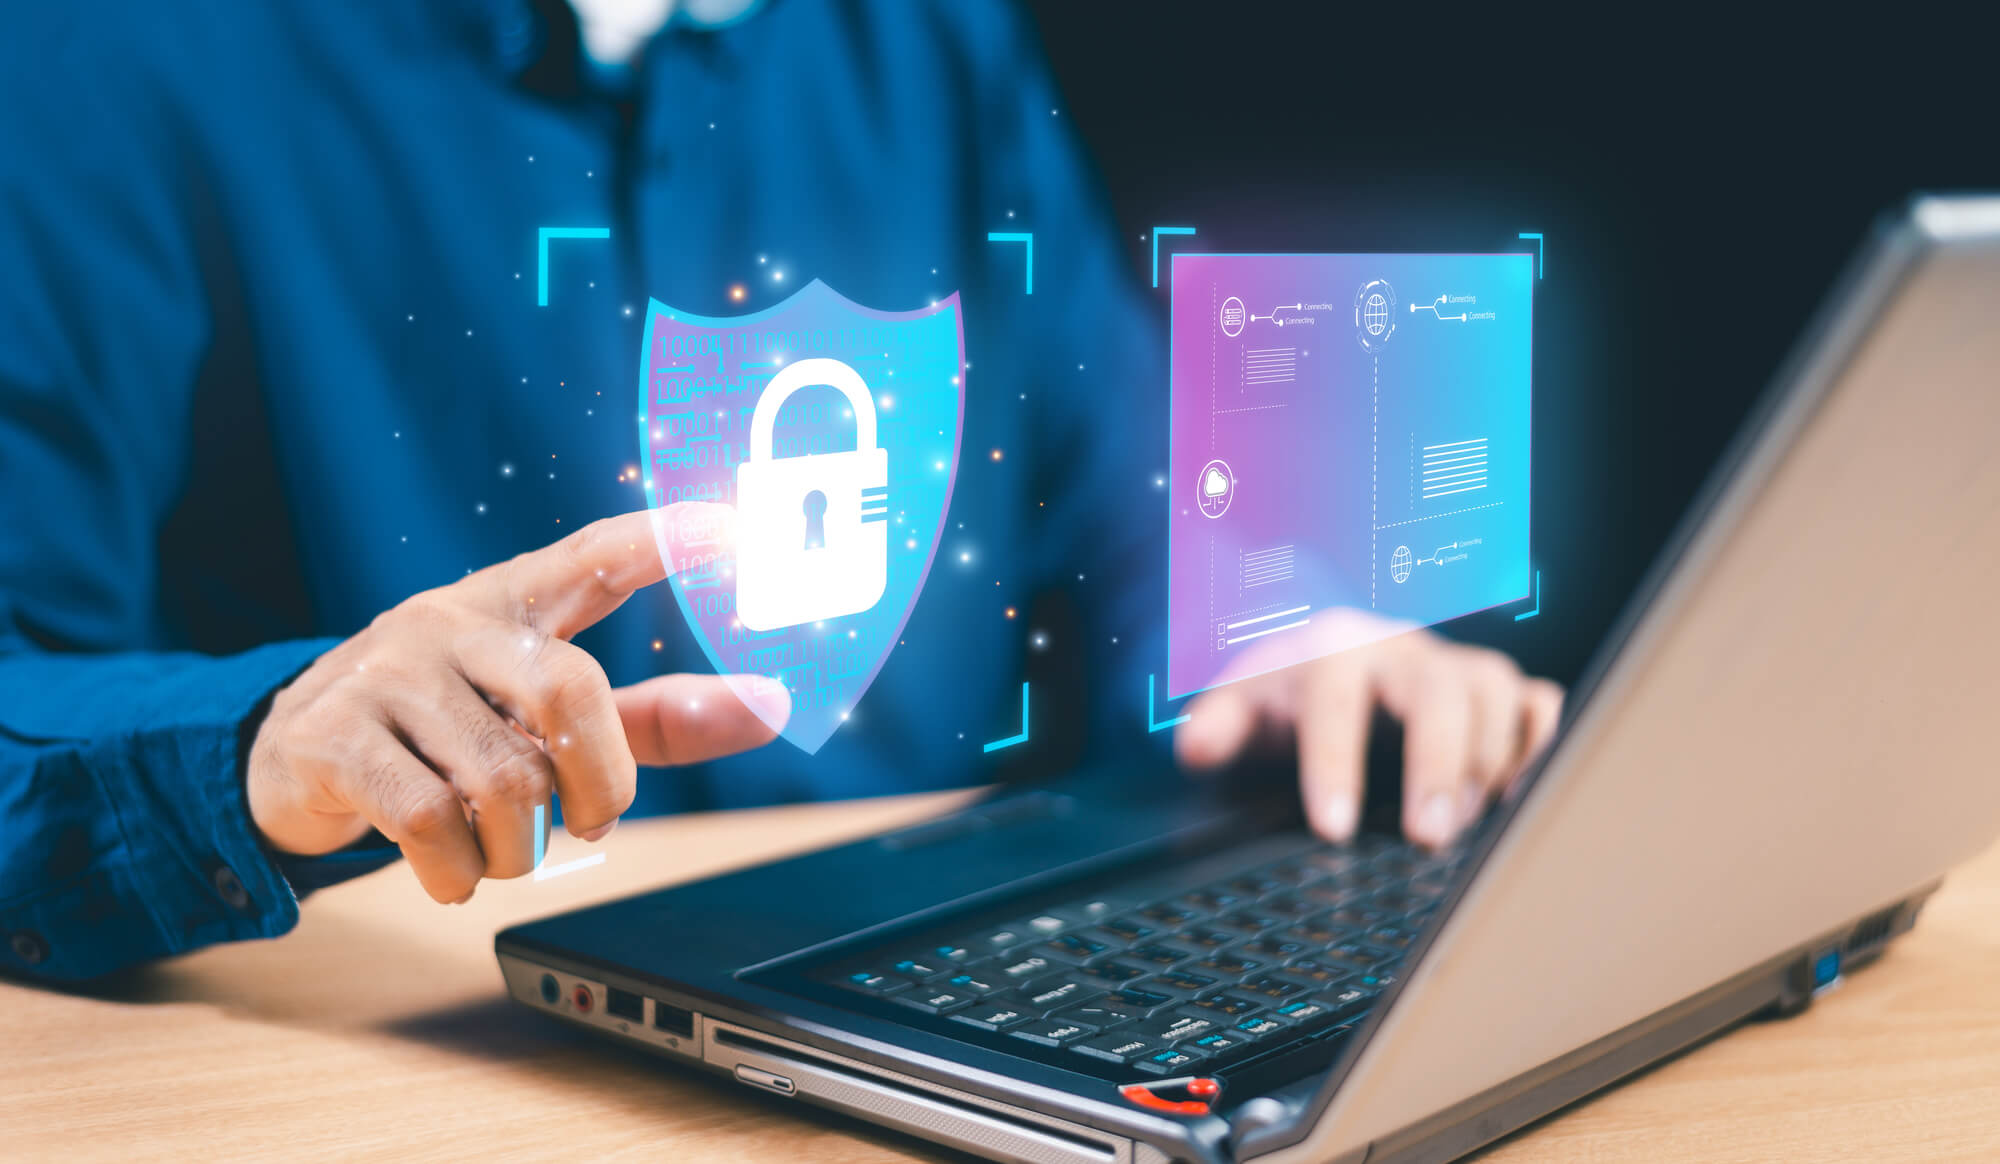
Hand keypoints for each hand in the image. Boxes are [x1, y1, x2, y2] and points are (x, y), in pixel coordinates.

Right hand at [246, 505, 787, 901]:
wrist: (295, 757)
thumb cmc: (453, 729)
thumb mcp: (550, 716)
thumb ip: (661, 717)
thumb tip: (771, 705)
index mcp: (513, 603)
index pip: (592, 557)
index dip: (660, 542)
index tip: (729, 528)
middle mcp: (450, 622)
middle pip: (570, 691)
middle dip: (601, 784)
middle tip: (590, 821)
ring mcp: (386, 674)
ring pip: (505, 780)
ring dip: (520, 846)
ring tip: (500, 847)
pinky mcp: (333, 736)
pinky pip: (430, 821)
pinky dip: (458, 870)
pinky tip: (451, 868)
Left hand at [1175, 625, 1561, 848]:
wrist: (1331, 660)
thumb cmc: (1287, 697)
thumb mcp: (1241, 707)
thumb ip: (1216, 728)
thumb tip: (1195, 750)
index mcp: (1334, 652)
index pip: (1336, 700)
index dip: (1335, 763)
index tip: (1333, 829)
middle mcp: (1404, 652)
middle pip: (1436, 691)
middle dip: (1438, 764)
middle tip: (1429, 838)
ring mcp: (1457, 667)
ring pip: (1493, 692)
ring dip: (1488, 761)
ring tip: (1464, 825)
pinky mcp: (1497, 693)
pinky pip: (1537, 703)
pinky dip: (1538, 744)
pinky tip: (1518, 795)